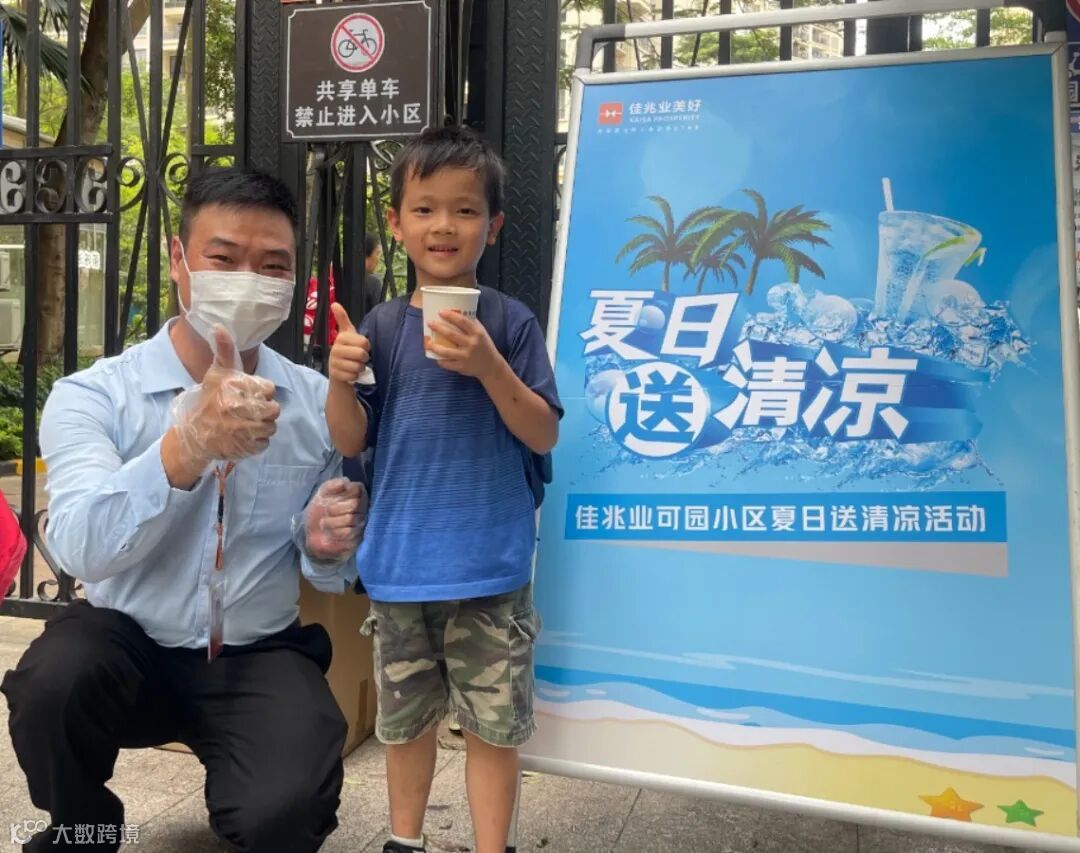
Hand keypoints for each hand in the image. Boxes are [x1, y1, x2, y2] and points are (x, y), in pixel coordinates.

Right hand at [170, 326, 279, 467]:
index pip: (269, 388)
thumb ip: (224, 351)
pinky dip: (258, 442)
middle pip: (274, 409)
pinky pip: (264, 444)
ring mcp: (239, 431)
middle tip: (253, 410)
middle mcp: (236, 409)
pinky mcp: (241, 448)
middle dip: (267, 410)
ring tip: (250, 423)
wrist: (194, 434)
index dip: (263, 391)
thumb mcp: (216, 373)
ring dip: (264, 426)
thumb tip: (219, 326)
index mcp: (233, 388)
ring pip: (271, 427)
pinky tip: (246, 436)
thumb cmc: (210, 399)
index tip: (251, 393)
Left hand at [305, 478, 366, 559]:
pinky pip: (349, 533)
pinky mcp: (358, 537)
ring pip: (350, 519)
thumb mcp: (322, 493)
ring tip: (324, 523)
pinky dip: (334, 533)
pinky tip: (330, 532)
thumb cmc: (320, 508)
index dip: (343, 494)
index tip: (331, 498)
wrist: (313, 530)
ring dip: (331, 522)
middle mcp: (363, 507)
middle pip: (354, 504)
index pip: (357, 489)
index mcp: (357, 493)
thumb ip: (332, 485)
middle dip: (334, 508)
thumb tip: (346, 483)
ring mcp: (362, 523)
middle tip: (326, 511)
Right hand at [328, 303, 371, 383]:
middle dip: (364, 358)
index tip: (360, 346)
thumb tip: (334, 303)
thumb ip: (342, 319)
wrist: (338, 369)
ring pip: (358, 367)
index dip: (366, 347)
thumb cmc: (347, 349)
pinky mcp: (335, 375)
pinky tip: (350, 373)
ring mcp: (334, 362)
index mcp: (341, 338)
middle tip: (358, 358)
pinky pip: (353, 376)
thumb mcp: (347, 333)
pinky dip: (355, 376)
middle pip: (362, 355)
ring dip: (359, 368)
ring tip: (354, 365)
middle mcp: (335, 349)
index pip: (364, 343)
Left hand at [426, 310, 500, 378]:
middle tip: (430, 323)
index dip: (450, 315)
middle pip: (451, 334)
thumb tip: (456, 311)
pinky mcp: (462, 367)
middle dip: (438, 328)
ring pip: (446, 351)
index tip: (441, 312)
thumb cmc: (484, 345)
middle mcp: (472, 344)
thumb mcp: (482, 332)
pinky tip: (436, 357)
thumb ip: (471, 323)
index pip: (462, 321)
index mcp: (477, 333)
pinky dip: (440, 360)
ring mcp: (466, 356)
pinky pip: (448, 364)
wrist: (491, 366)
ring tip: (428, 343)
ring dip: (435, 347)